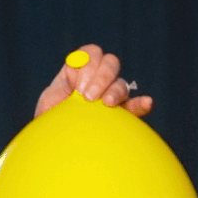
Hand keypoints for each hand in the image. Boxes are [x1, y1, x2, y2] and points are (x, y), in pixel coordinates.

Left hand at [35, 44, 153, 118]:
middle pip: (110, 63)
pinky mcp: (122, 116)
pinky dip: (142, 103)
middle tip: (88, 97)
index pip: (92, 53)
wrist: (55, 144)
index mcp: (80, 71)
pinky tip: (147, 102)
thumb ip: (62, 86)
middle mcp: (99, 80)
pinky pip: (136, 106)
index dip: (87, 63)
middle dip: (101, 76)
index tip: (77, 86)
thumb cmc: (51, 120)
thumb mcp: (50, 100)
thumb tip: (75, 75)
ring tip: (106, 104)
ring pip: (121, 83)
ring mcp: (112, 96)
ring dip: (114, 90)